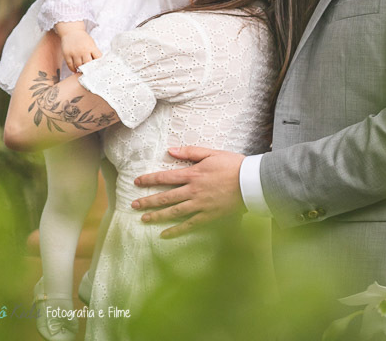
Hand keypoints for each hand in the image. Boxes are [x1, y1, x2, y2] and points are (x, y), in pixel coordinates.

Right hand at [59, 28, 101, 72]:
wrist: (71, 31)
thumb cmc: (83, 38)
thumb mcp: (91, 43)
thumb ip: (94, 52)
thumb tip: (97, 63)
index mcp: (91, 47)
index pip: (98, 58)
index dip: (99, 63)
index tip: (98, 66)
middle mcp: (83, 50)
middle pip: (88, 64)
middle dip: (89, 67)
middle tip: (89, 70)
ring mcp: (74, 53)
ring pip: (78, 66)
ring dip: (80, 69)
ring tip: (81, 69)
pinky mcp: (67, 54)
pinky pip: (70, 65)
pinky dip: (73, 69)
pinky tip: (75, 69)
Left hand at [130, 147, 245, 237]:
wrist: (251, 182)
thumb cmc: (233, 165)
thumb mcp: (211, 153)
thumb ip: (189, 152)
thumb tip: (170, 150)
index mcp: (192, 174)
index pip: (165, 177)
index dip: (149, 180)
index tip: (137, 182)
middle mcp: (193, 191)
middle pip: (165, 197)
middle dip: (148, 201)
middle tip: (134, 206)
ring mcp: (200, 205)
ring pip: (174, 212)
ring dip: (157, 216)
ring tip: (144, 219)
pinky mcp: (209, 216)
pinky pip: (189, 225)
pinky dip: (176, 230)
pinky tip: (164, 235)